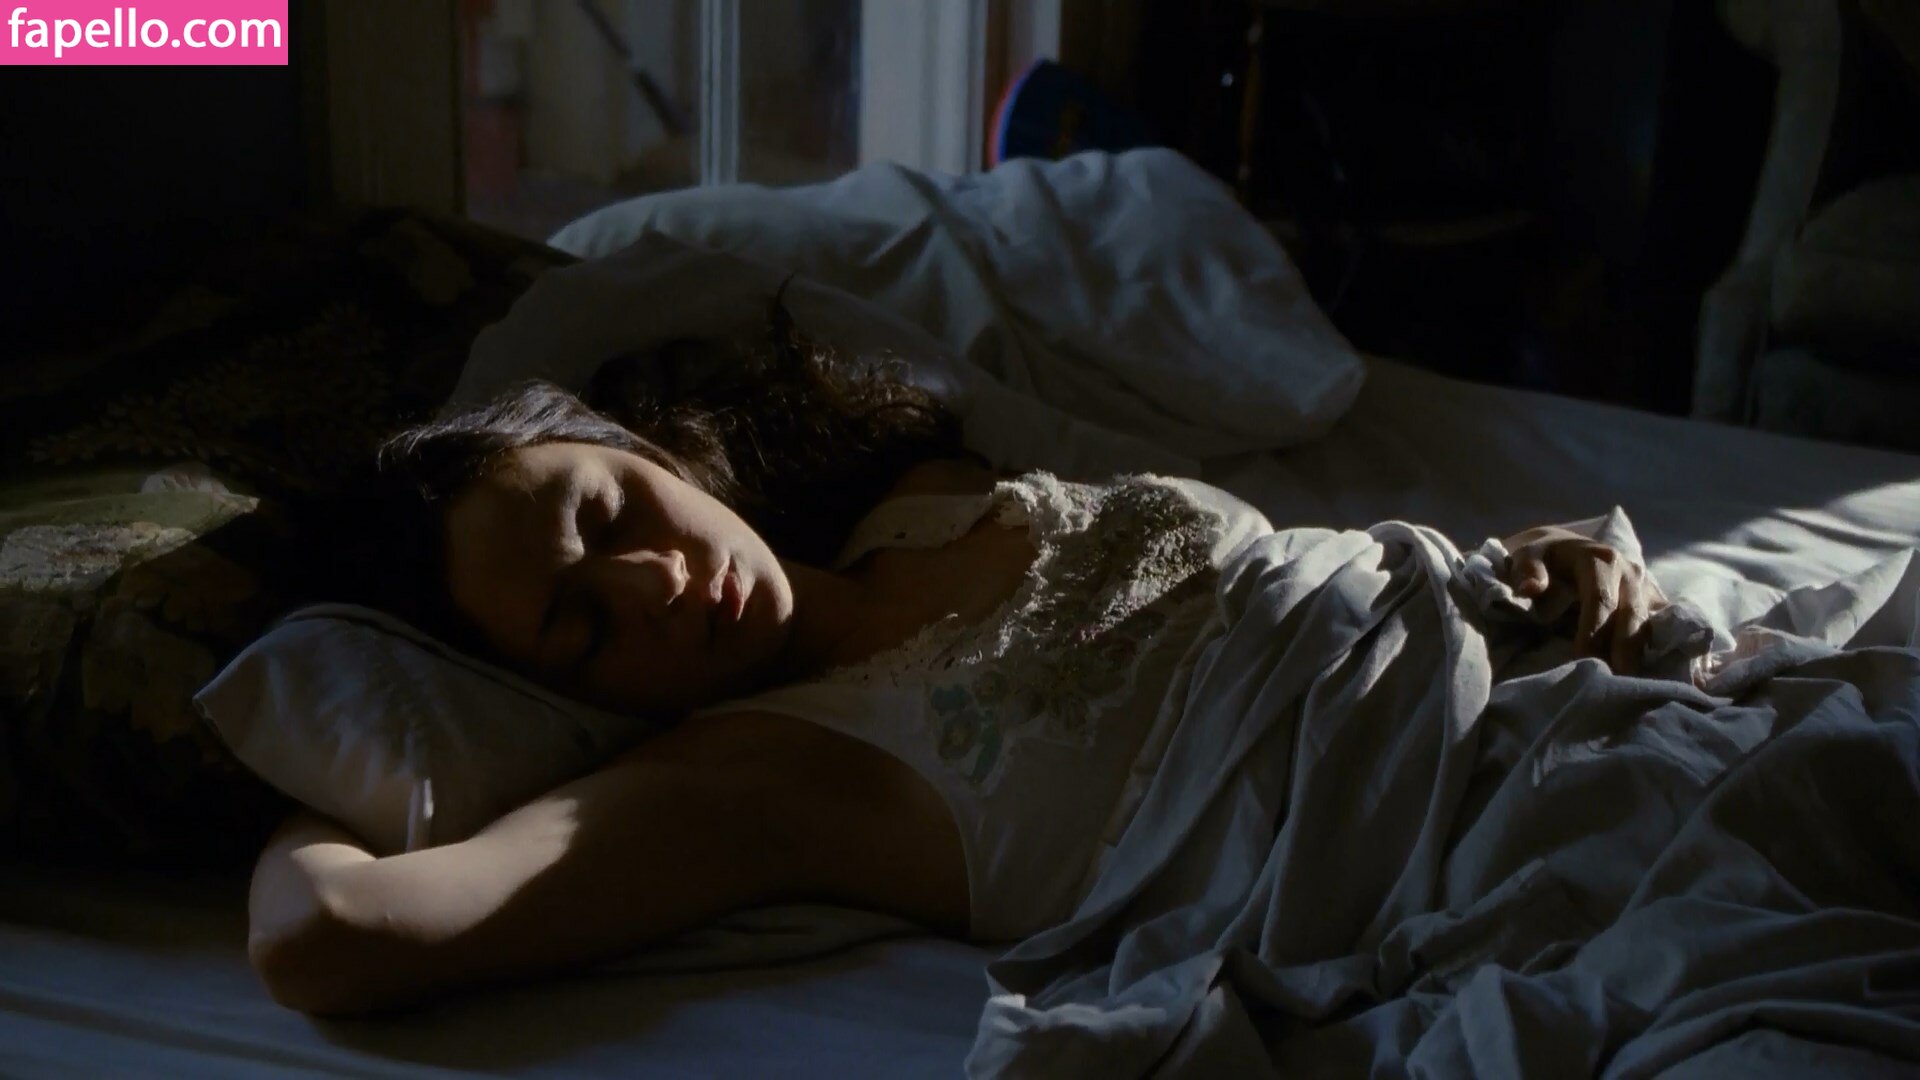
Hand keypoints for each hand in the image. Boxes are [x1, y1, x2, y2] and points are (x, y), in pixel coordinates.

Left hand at [1504, 526, 1667, 674]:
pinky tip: (1666, 677)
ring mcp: (1646, 586)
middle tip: (1615, 682)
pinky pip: (1665, 626)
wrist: (1567, 549)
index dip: (1593, 631)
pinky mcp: (1655, 601)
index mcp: (1600, 559)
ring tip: (1632, 685)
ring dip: (1642, 655)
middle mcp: (1630, 571)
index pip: (1601, 599)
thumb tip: (1530, 588)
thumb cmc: (1545, 560)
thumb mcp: (1527, 558)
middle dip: (1624, 650)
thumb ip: (1527, 571)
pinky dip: (1667, 649)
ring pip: (1650, 624)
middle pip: (1631, 614)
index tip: (1582, 659)